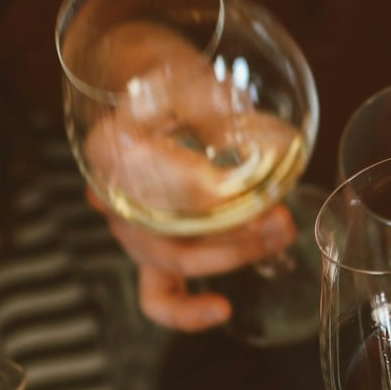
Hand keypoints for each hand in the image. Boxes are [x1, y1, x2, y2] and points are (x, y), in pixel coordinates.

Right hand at [69, 21, 302, 330]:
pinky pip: (158, 296)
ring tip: (278, 235)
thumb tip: (266, 147)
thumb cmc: (165, 78)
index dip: (200, 190)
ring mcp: (131, 228)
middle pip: (167, 235)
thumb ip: (215, 108)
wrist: (139, 82)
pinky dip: (186, 311)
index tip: (246, 193)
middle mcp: (112, 196)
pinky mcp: (150, 249)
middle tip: (280, 220)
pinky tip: (221, 309)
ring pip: (172, 263)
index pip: (153, 180)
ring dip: (231, 256)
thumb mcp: (187, 78)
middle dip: (232, 236)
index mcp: (110, 148)